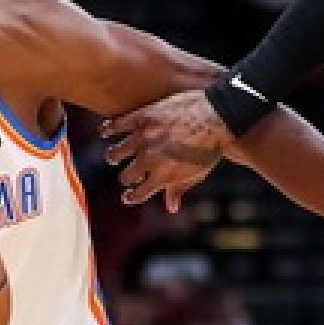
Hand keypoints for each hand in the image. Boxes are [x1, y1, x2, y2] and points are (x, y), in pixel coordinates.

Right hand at [103, 91, 233, 211]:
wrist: (218, 116)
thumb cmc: (210, 148)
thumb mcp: (196, 173)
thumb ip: (179, 189)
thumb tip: (171, 208)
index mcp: (162, 177)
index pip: (136, 195)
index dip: (131, 197)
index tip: (128, 195)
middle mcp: (148, 160)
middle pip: (126, 176)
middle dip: (127, 177)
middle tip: (128, 174)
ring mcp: (143, 138)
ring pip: (116, 153)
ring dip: (114, 157)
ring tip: (114, 156)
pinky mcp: (142, 117)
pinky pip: (116, 125)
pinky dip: (108, 130)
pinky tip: (105, 132)